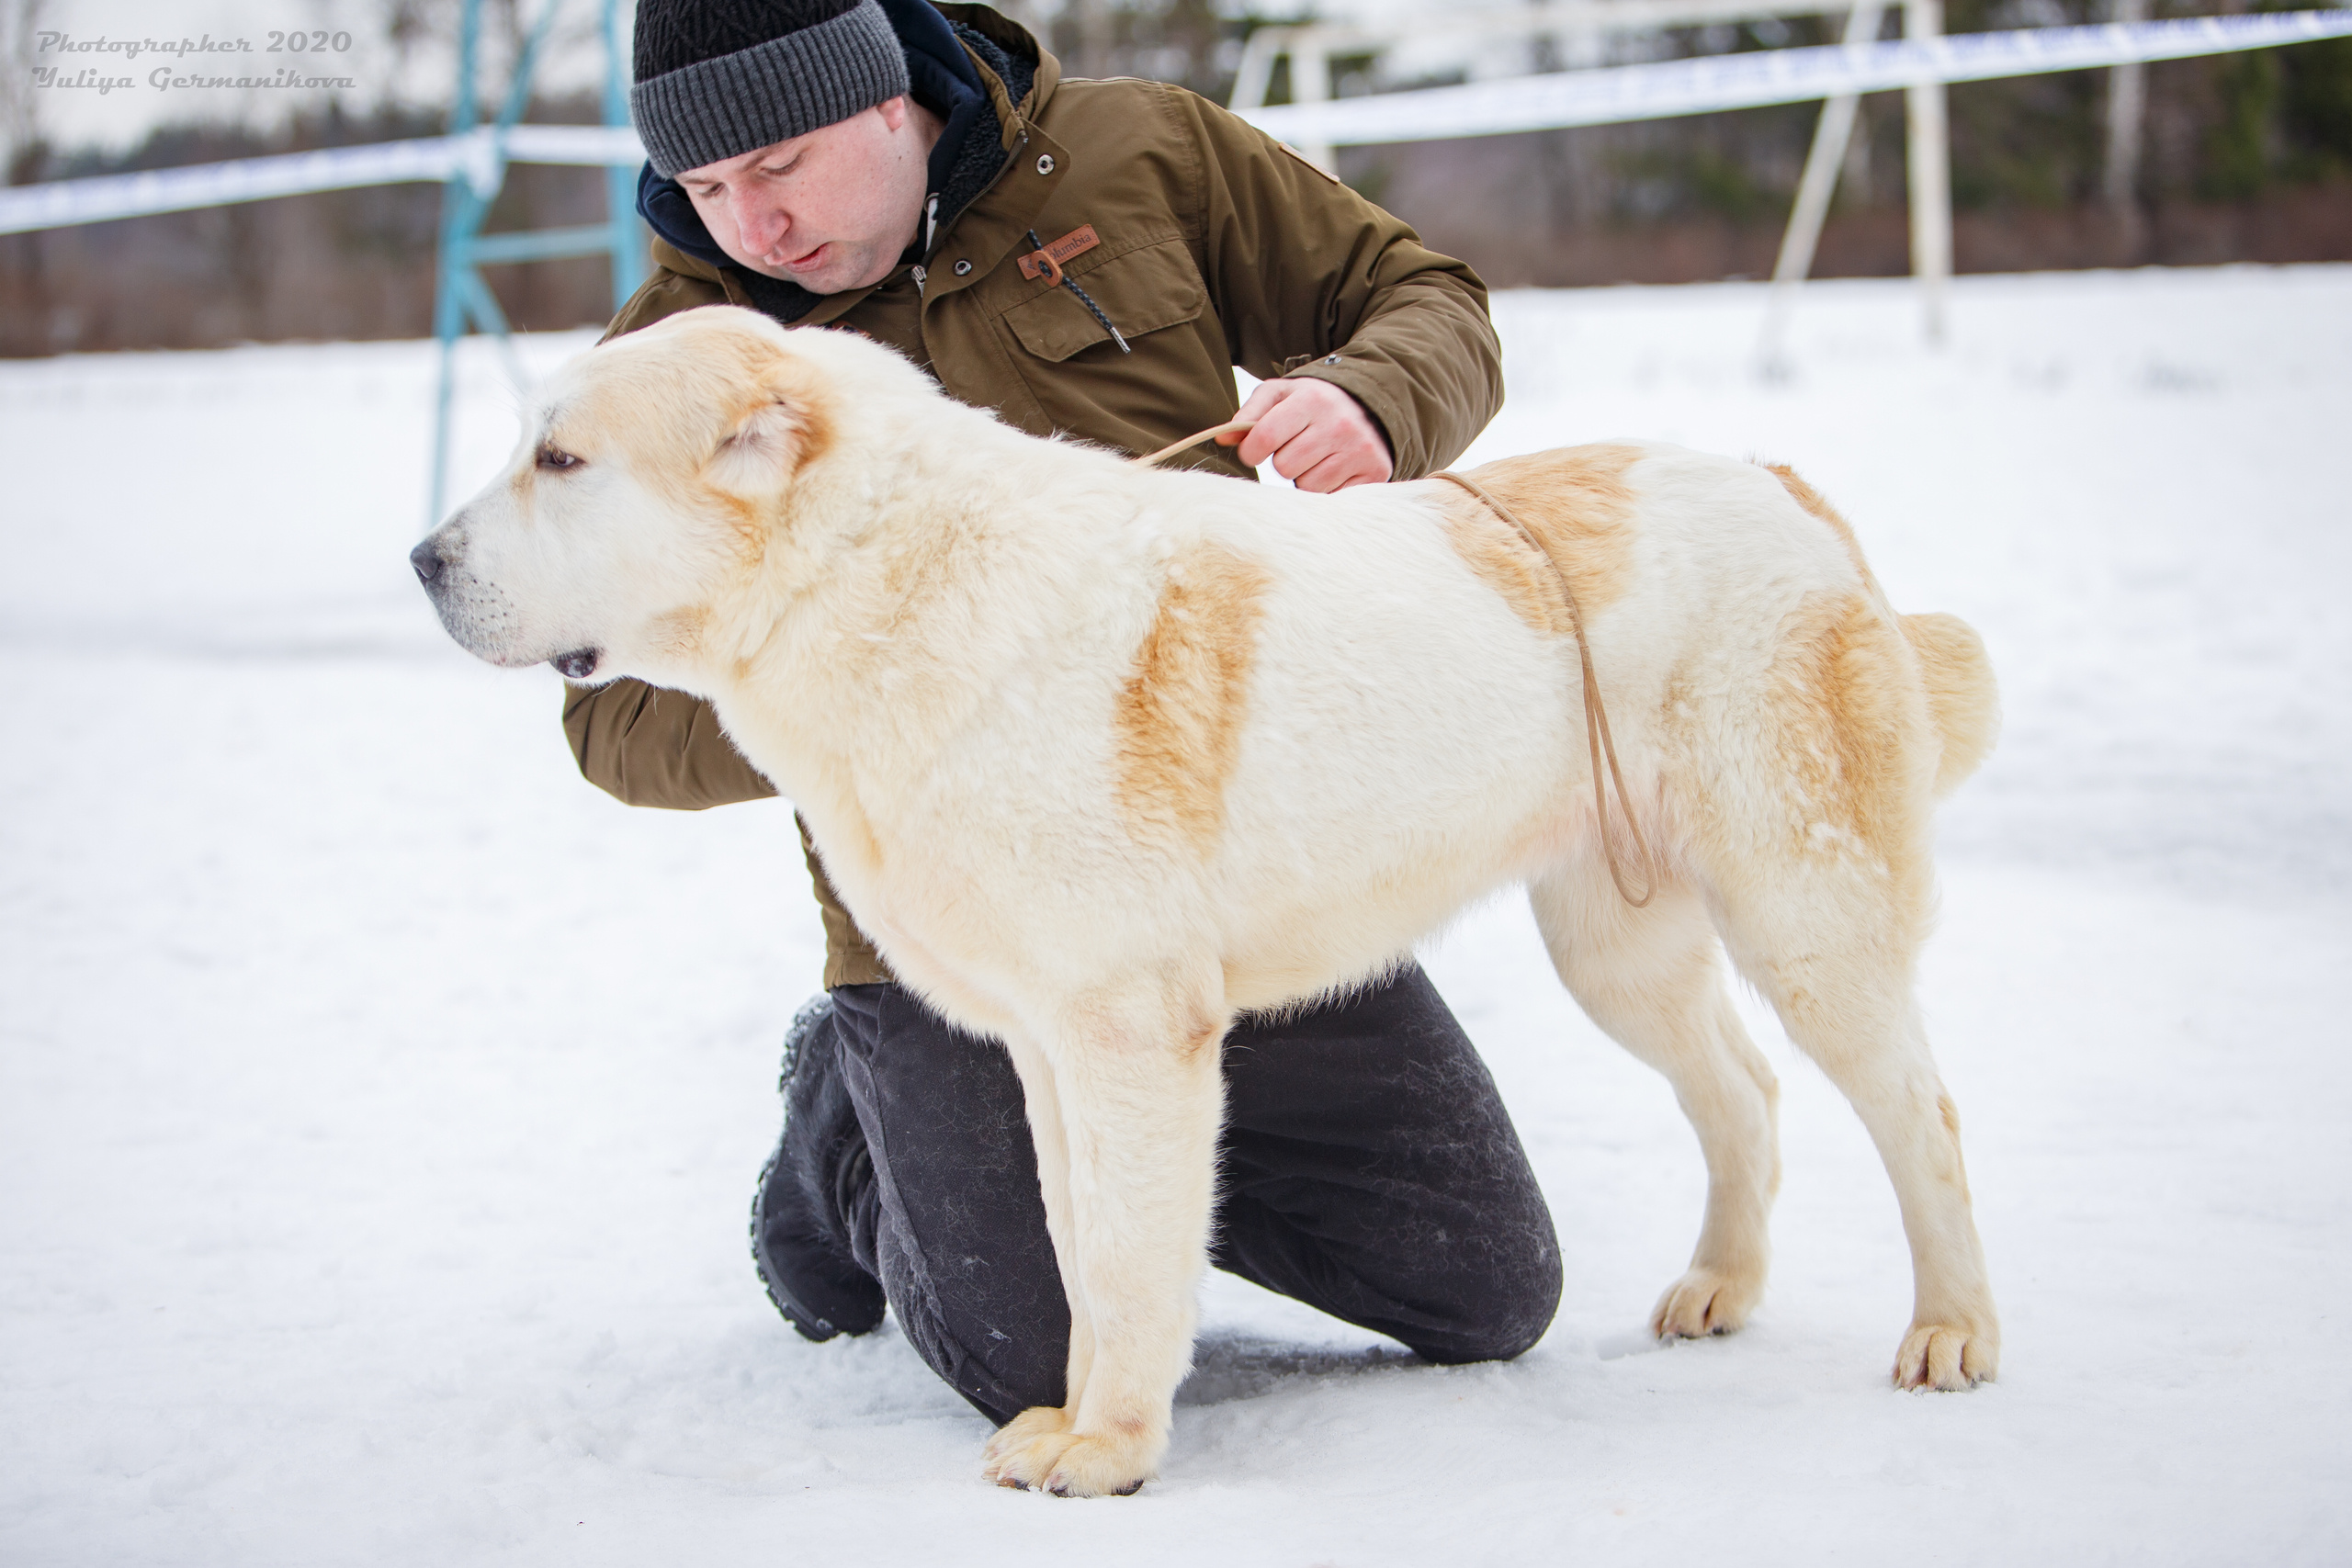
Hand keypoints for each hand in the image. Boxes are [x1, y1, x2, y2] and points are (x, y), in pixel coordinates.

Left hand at [1221, 375, 1392, 491]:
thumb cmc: (1313, 402)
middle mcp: (1337, 424)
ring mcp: (1358, 449)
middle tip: (1297, 448)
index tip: (1254, 450)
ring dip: (1305, 476)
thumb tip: (1223, 438)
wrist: (1369, 404)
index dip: (1251, 451)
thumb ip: (1249, 413)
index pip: (1265, 437)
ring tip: (1317, 457)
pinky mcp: (1374, 470)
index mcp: (1310, 400)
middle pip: (1285, 467)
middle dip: (1283, 462)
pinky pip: (1331, 496)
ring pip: (1307, 486)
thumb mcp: (1281, 394)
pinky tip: (1334, 468)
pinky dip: (1327, 487)